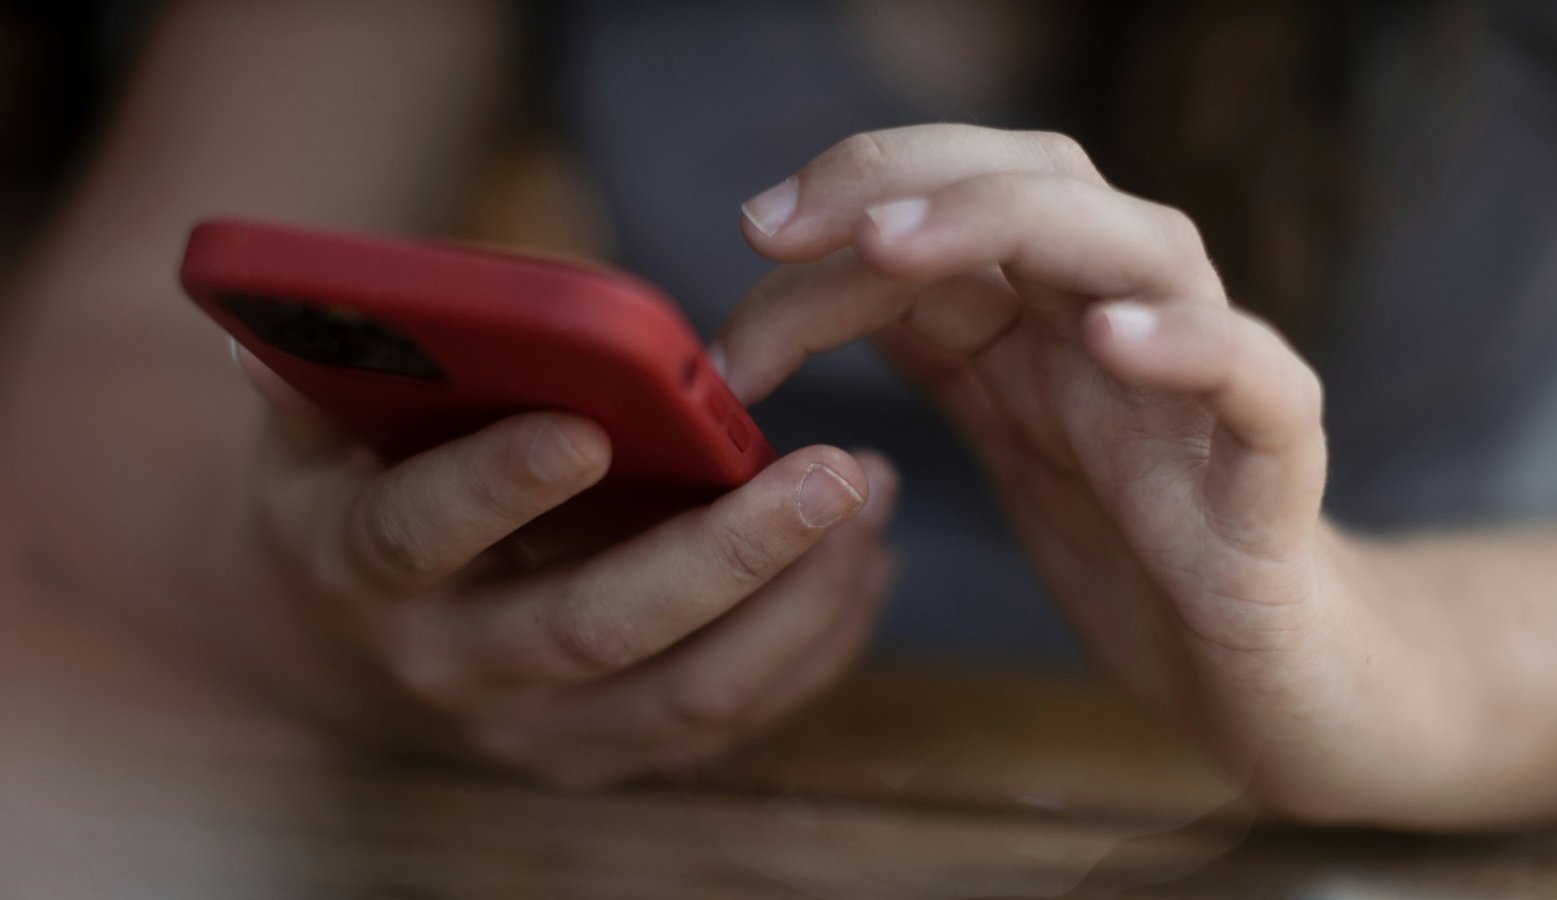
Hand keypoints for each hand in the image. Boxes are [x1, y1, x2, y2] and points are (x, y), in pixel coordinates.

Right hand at [208, 346, 897, 787]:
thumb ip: (332, 363)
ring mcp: (533, 730)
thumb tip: (307, 306)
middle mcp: (448, 666)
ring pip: (688, 692)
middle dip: (725, 551)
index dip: (498, 483)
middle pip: (594, 626)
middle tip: (833, 471)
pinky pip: (728, 718)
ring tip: (871, 499)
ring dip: (797, 600)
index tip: (588, 425)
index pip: (419, 532)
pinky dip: (810, 646)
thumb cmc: (357, 491)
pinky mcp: (604, 757)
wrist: (350, 647)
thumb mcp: (320, 424)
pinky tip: (863, 563)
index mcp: (360, 566)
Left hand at [718, 125, 1405, 820]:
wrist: (1263, 675)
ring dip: (1009, 226)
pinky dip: (1192, 345)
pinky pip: (1256, 378)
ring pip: (1139, 244)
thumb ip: (940, 350)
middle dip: (898, 182)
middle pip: (1036, 185)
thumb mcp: (1008, 435)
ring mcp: (1206, 383)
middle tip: (772, 226)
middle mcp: (1128, 317)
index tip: (749, 236)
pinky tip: (1111, 337)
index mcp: (1055, 310)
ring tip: (892, 248)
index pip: (954, 202)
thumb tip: (810, 283)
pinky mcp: (1277, 468)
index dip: (848, 197)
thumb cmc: (1133, 547)